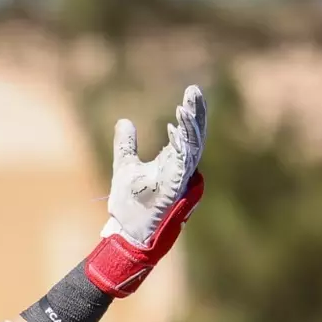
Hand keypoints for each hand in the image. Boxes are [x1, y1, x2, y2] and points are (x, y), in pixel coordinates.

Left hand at [86, 85, 207, 296]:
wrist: (126, 232)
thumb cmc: (129, 206)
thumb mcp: (125, 167)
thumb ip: (126, 145)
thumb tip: (124, 121)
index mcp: (173, 162)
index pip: (186, 133)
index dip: (189, 113)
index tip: (189, 92)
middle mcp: (181, 168)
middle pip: (195, 135)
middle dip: (196, 113)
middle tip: (194, 90)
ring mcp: (181, 177)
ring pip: (193, 145)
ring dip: (190, 124)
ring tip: (186, 103)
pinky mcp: (175, 186)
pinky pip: (183, 160)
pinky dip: (180, 142)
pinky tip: (175, 125)